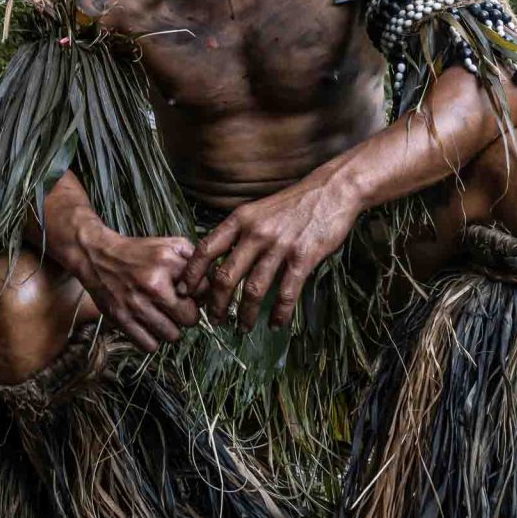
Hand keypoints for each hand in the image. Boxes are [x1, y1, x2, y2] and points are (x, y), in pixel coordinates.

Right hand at [72, 227, 198, 352]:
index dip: (201, 294)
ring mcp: (137, 305)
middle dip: (187, 314)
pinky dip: (152, 339)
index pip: (204, 290)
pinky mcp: (122, 320)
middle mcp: (153, 285)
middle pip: (191, 318)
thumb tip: (212, 281)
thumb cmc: (138, 253)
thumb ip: (194, 258)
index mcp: (167, 263)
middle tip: (177, 307)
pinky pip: (150, 345)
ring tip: (162, 315)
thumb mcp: (169, 244)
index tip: (192, 293)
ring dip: (170, 328)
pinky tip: (149, 325)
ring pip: (172, 336)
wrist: (98, 258)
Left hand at [184, 173, 361, 329]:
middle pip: (225, 276)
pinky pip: (286, 293)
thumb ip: (239, 231)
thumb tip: (218, 258)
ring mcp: (279, 246)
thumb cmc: (294, 204)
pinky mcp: (303, 257)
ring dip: (245, 314)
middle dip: (216, 303)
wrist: (331, 190)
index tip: (184, 291)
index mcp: (240, 219)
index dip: (192, 273)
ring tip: (243, 327)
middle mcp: (255, 233)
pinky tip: (276, 323)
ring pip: (253, 290)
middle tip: (215, 319)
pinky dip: (279, 314)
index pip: (206, 249)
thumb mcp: (258, 210)